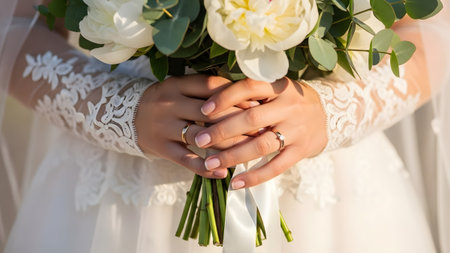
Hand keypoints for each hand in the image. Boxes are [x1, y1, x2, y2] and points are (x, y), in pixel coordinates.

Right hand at [135, 75, 247, 177]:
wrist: (127, 116)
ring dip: (228, 145)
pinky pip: (186, 160)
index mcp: (177, 84)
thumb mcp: (180, 87)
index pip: (211, 86)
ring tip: (249, 151)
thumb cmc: (166, 100)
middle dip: (239, 122)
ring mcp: (164, 127)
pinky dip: (205, 167)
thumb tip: (247, 97)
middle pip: (210, 112)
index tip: (257, 105)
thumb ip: (205, 89)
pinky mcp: (161, 148)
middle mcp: (170, 104)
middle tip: (261, 130)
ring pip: (201, 137)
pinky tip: (222, 172)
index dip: (237, 95)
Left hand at [195, 77, 327, 188]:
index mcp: (279, 87)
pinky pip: (276, 167)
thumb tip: (211, 102)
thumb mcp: (275, 89)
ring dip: (233, 156)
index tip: (203, 110)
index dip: (225, 98)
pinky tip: (235, 184)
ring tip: (210, 164)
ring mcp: (296, 130)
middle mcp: (289, 106)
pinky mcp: (301, 150)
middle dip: (222, 131)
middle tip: (199, 140)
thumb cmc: (289, 101)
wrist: (328, 114)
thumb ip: (251, 94)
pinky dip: (254, 177)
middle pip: (251, 119)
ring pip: (261, 145)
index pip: (249, 88)